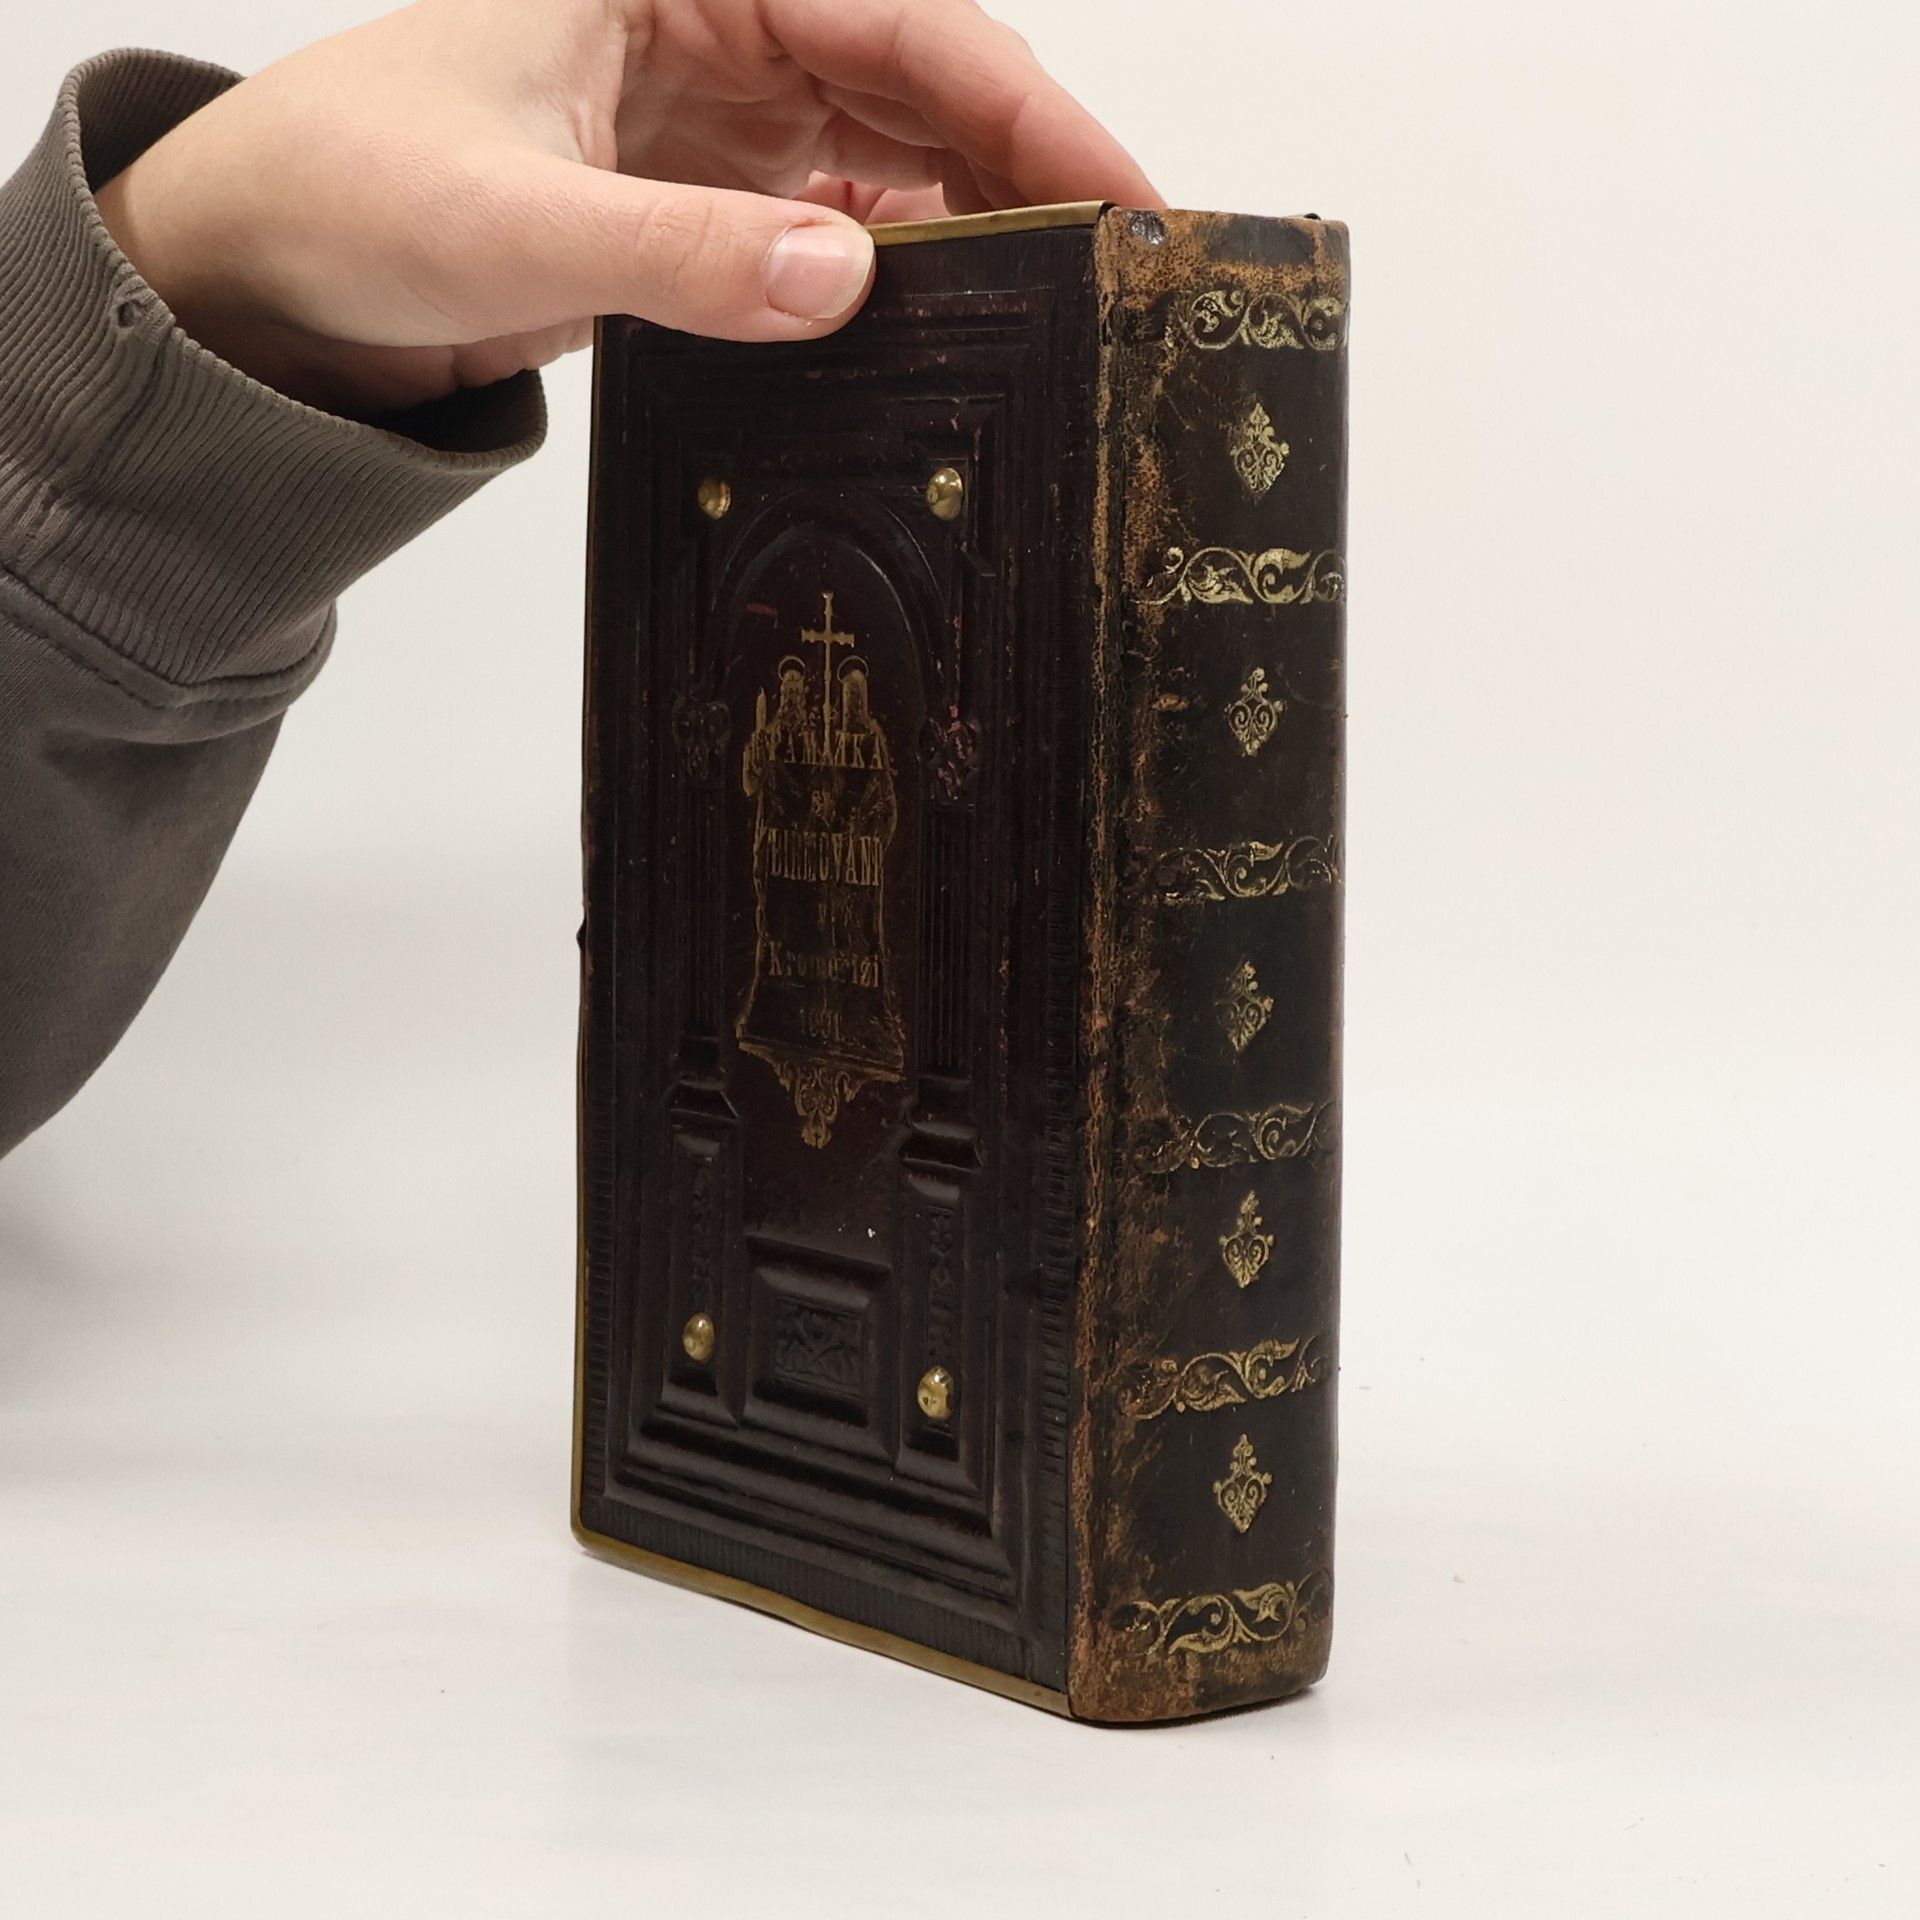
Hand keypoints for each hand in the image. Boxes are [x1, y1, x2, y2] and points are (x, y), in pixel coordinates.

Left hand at [94, 0, 1160, 417]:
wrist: (267, 277)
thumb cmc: (344, 189)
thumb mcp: (513, 219)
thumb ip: (679, 254)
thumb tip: (844, 280)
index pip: (898, 21)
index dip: (1026, 106)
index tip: (1119, 197)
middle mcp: (718, 32)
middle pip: (920, 87)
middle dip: (1024, 169)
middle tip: (1113, 282)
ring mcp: (719, 126)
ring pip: (892, 164)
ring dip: (969, 235)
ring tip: (1048, 321)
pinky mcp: (705, 210)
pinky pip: (833, 237)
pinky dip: (890, 284)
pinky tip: (934, 335)